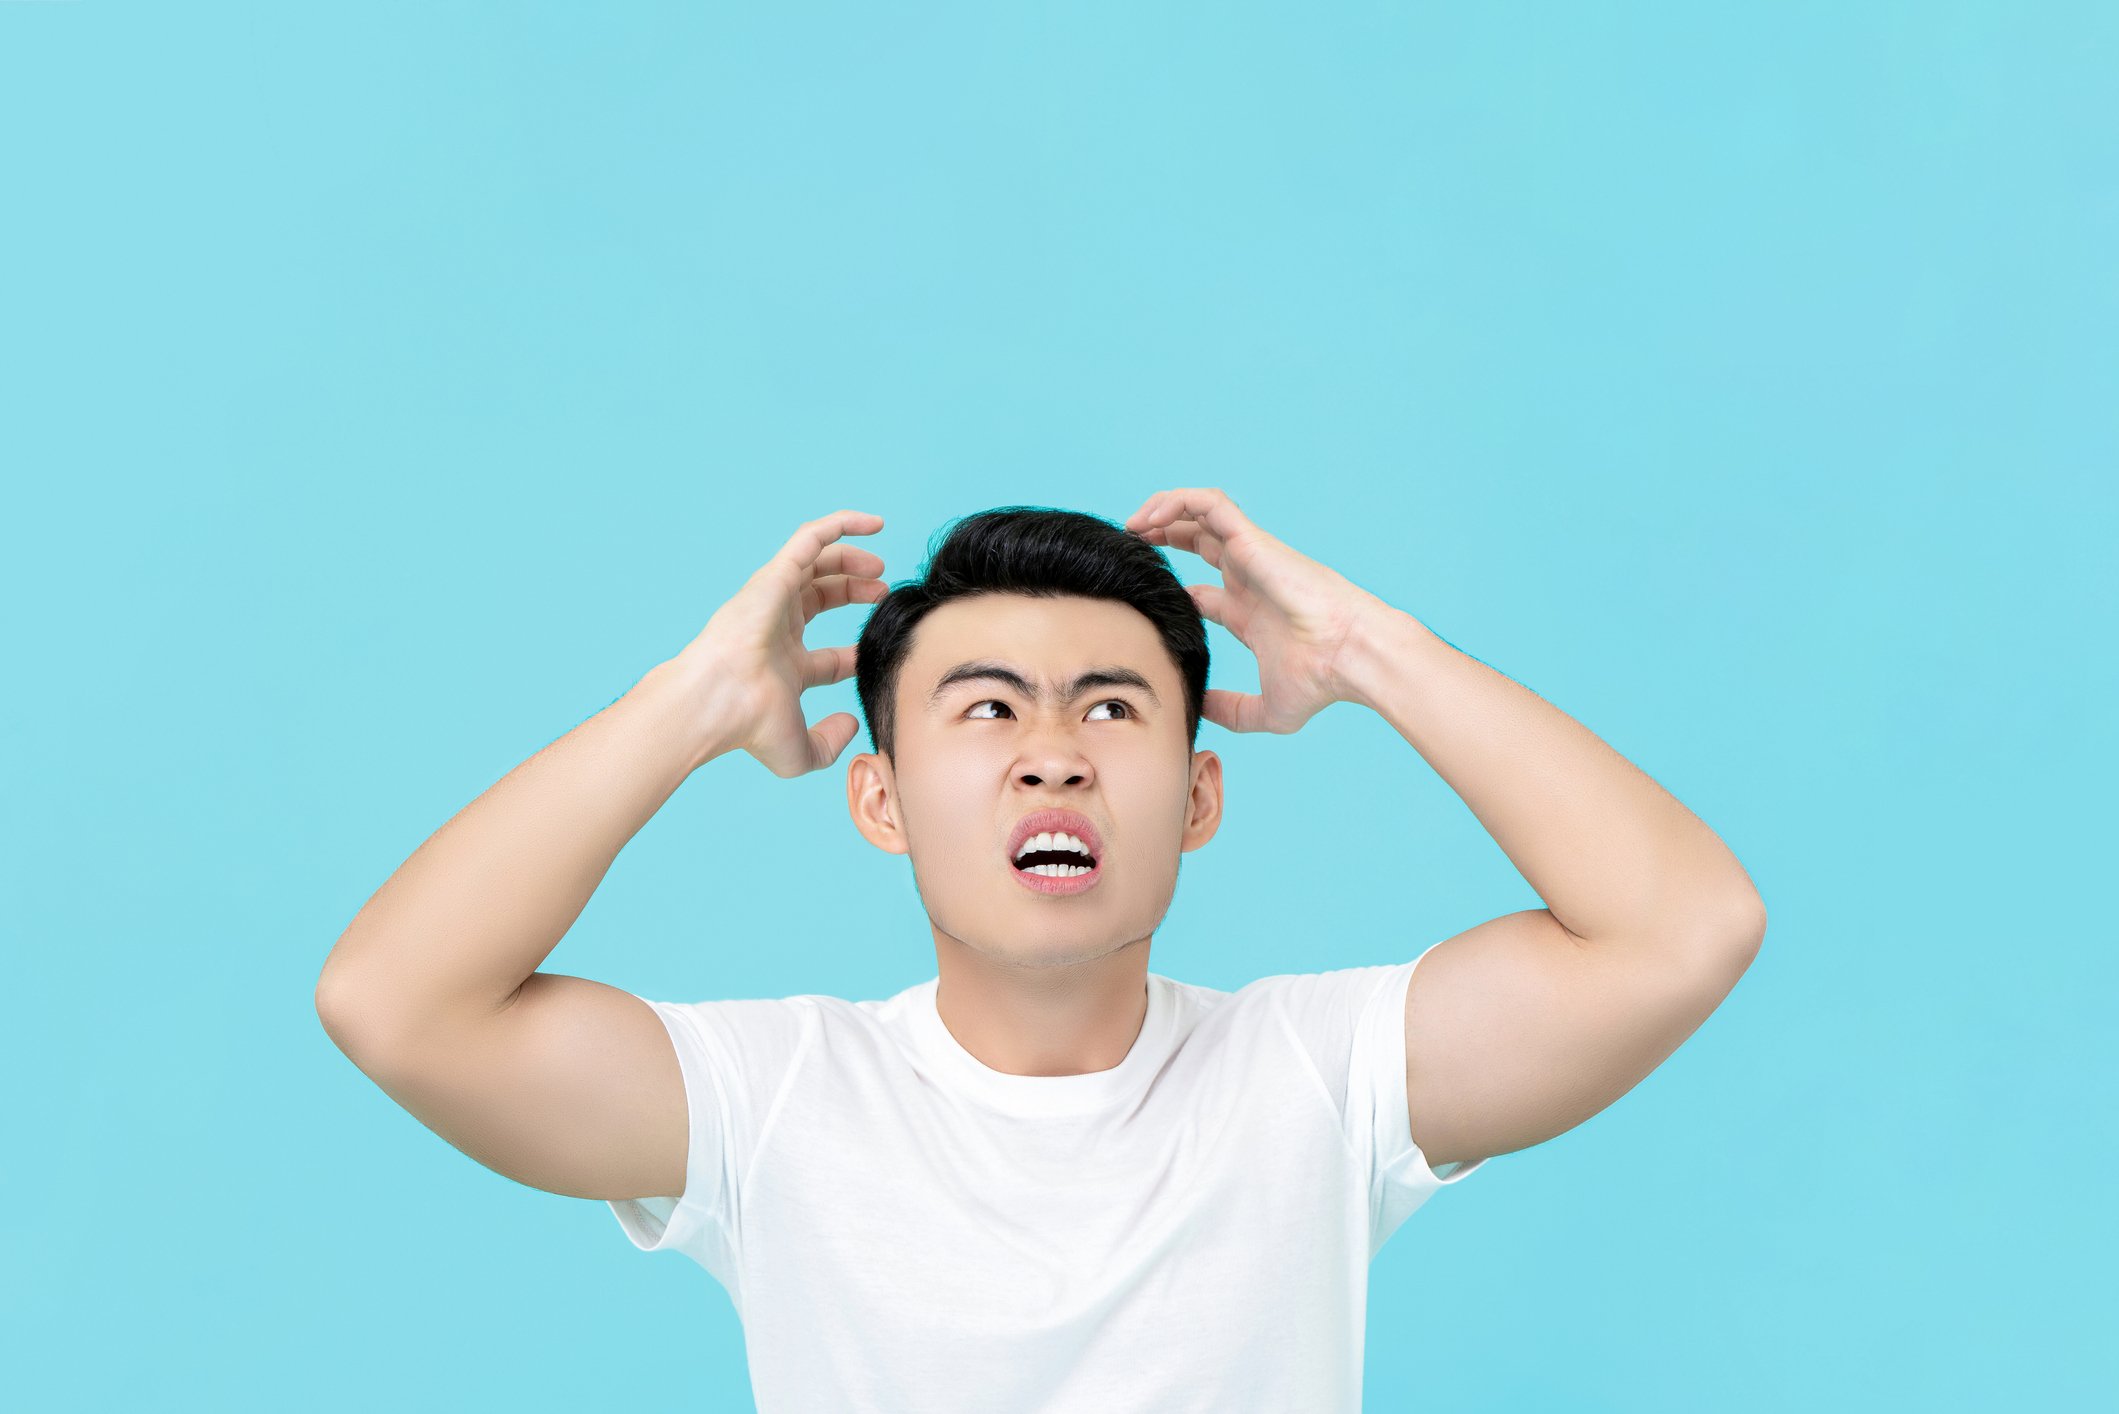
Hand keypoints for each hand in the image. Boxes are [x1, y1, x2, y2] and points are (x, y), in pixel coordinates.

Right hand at [666, 509, 888, 776]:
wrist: (720, 700)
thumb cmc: (750, 725)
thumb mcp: (799, 751)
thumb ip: (829, 745)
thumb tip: (852, 723)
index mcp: (782, 667)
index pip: (824, 658)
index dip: (853, 656)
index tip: (873, 656)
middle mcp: (776, 629)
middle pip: (818, 600)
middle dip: (852, 593)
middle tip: (883, 592)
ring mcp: (773, 600)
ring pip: (814, 565)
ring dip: (850, 559)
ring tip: (881, 566)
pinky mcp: (774, 576)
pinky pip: (810, 538)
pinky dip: (841, 524)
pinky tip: (874, 524)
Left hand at [1125, 488, 1386, 733]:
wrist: (1352, 656)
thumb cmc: (1322, 681)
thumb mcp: (1267, 710)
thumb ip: (1230, 710)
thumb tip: (1197, 709)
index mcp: (1250, 612)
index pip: (1203, 591)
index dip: (1172, 591)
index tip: (1142, 600)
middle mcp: (1249, 578)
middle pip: (1199, 542)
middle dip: (1162, 539)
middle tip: (1128, 549)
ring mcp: (1251, 556)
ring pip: (1201, 514)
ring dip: (1163, 512)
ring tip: (1131, 526)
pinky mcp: (1252, 540)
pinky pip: (1209, 504)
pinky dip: (1178, 502)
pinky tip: (1150, 519)